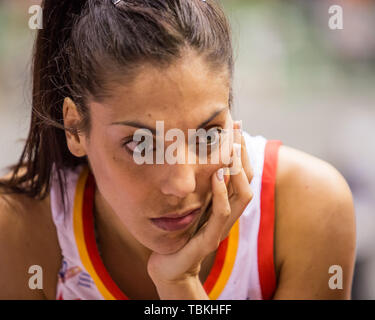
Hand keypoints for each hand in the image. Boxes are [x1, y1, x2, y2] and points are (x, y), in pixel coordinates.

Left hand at [147, 121, 253, 288]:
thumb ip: (201, 186)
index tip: (236, 127)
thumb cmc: (180, 232)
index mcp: (226, 205)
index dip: (242, 152)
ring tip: (231, 148)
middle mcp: (228, 216)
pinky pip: (221, 215)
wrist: (169, 266)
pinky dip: (222, 194)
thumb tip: (200, 156)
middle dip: (243, 154)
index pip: (242, 175)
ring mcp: (221, 228)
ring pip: (242, 196)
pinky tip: (216, 176)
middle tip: (237, 130)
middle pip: (248, 181)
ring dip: (238, 170)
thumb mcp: (193, 204)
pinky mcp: (208, 241)